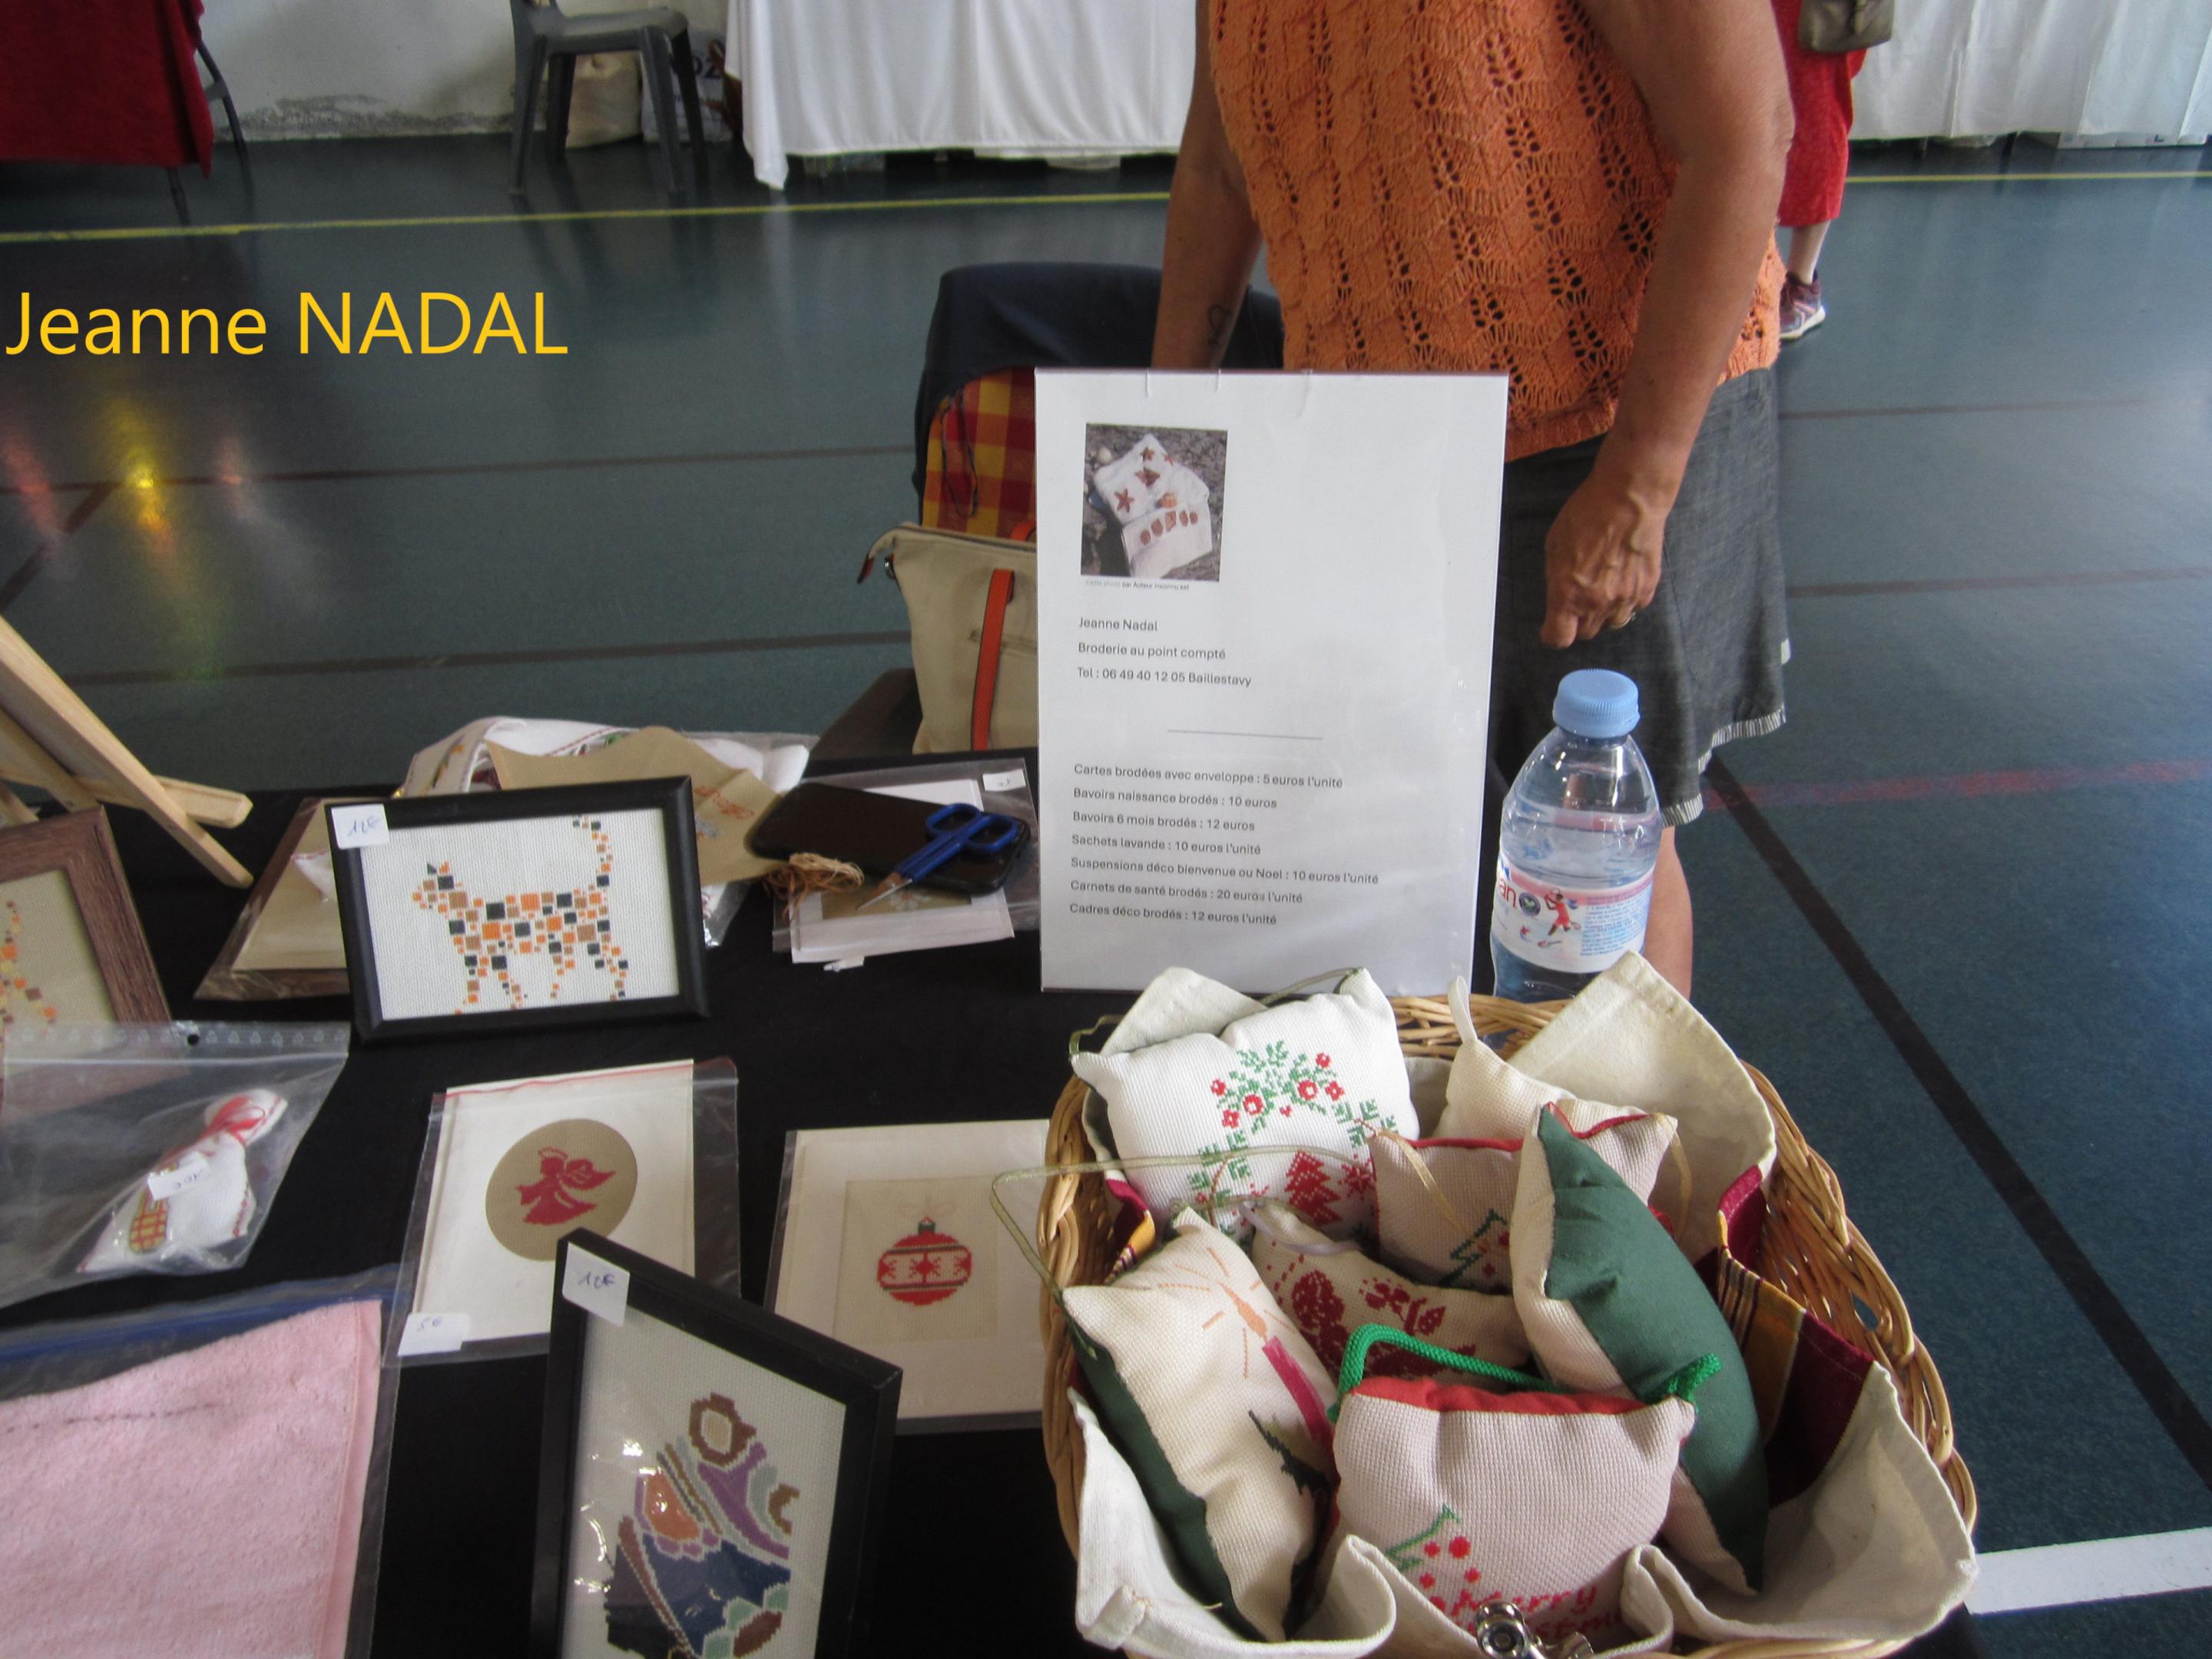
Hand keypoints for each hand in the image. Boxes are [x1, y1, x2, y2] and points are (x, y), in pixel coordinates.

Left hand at [1540, 449, 1676, 647]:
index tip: (1552, 627)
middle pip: (1585, 633)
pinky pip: (1633, 607)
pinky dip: (1626, 600)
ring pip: (1611, 623)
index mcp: (1568, 594)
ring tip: (1602, 586)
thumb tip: (1558, 595)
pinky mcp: (1647, 588)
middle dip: (1578, 621)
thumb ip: (1556, 579)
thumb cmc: (1588, 515)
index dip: (1553, 634)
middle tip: (1578, 598)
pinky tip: (1622, 578)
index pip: (1558, 638)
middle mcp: (1597, 602)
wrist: (1630, 499)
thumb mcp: (1554, 546)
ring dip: (1604, 613)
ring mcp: (1625, 598)